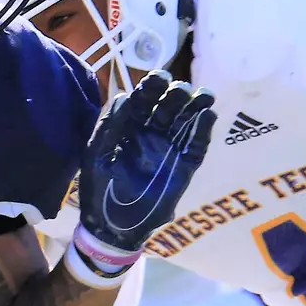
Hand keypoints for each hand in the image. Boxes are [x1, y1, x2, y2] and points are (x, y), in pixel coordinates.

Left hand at [76, 72, 216, 268]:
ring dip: (196, 106)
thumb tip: (122, 95)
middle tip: (182, 89)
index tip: (161, 78)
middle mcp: (152, 132)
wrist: (113, 226)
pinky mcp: (185, 166)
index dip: (152, 87)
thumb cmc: (99, 189)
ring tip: (205, 96)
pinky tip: (208, 116)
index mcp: (129, 126)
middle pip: (168, 106)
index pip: (144, 99)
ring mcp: (170, 148)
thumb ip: (109, 127)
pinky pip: (197, 145)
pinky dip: (204, 131)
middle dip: (176, 94)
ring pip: (187, 121)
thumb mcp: (97, 156)